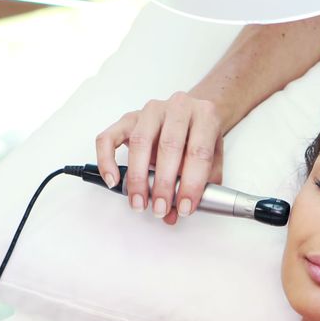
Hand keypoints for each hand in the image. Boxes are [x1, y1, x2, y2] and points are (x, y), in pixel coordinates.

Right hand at [95, 92, 224, 224]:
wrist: (192, 115)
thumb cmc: (201, 139)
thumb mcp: (212, 162)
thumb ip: (199, 188)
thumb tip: (175, 213)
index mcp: (206, 116)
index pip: (199, 152)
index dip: (192, 184)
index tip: (184, 208)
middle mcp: (179, 107)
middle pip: (168, 146)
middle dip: (163, 184)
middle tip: (160, 209)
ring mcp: (152, 111)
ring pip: (139, 142)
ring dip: (137, 178)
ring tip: (139, 202)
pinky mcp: (129, 117)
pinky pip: (109, 138)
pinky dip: (107, 161)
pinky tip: (113, 180)